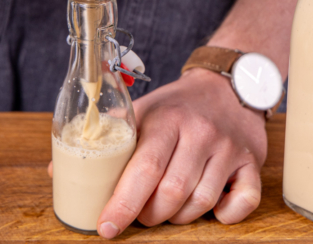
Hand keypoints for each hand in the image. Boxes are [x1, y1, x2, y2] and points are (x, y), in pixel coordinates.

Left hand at [96, 67, 267, 237]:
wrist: (228, 85)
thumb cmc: (178, 105)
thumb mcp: (143, 109)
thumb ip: (110, 137)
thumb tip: (60, 166)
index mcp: (167, 119)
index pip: (145, 168)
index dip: (123, 203)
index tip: (107, 226)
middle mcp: (200, 132)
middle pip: (172, 192)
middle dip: (150, 215)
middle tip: (142, 214)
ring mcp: (229, 147)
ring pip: (202, 201)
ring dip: (181, 217)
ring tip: (170, 208)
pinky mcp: (252, 161)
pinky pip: (244, 202)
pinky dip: (226, 215)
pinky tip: (212, 207)